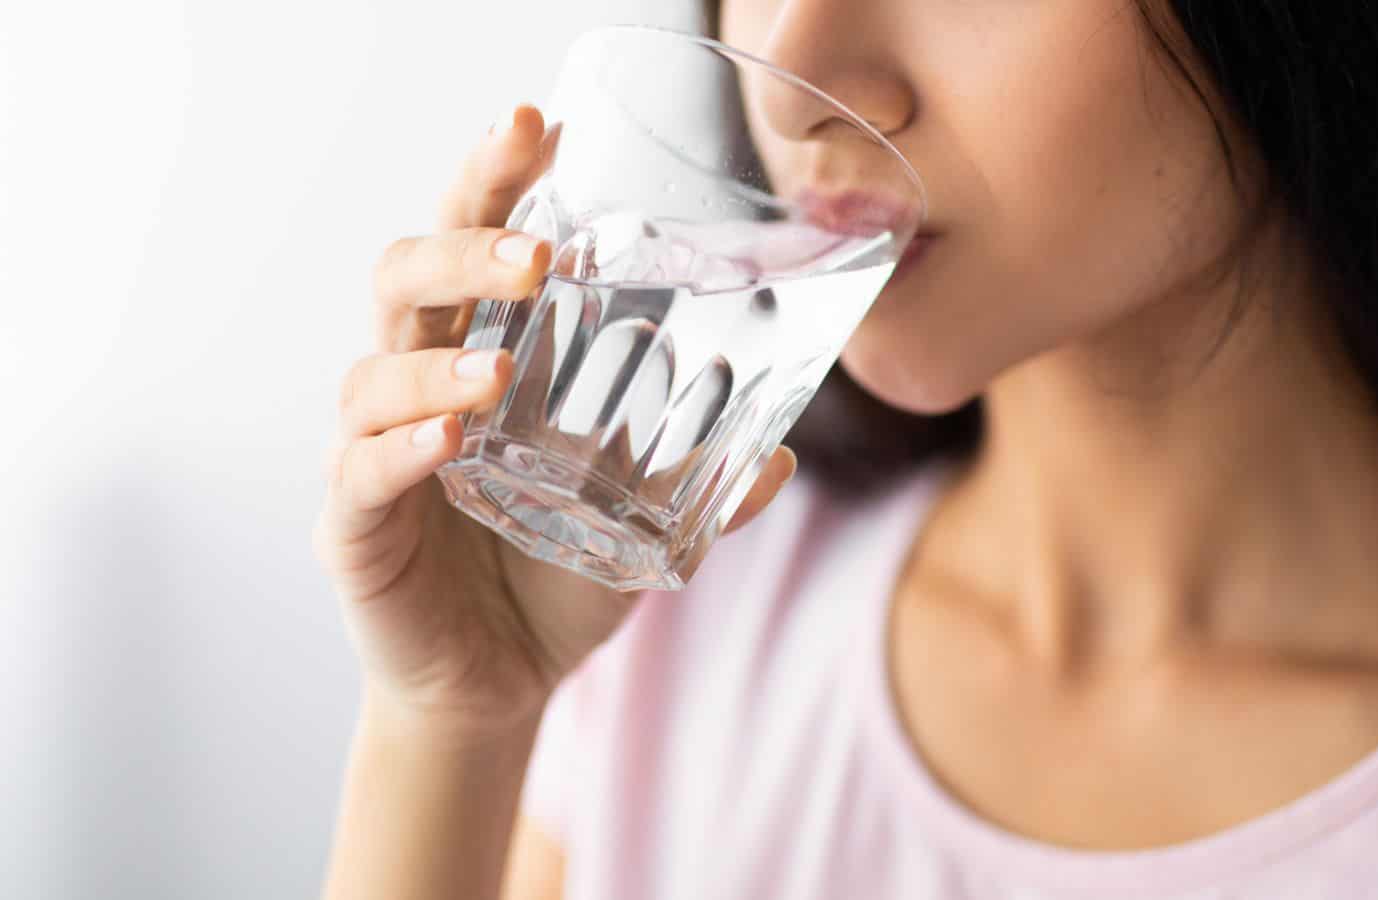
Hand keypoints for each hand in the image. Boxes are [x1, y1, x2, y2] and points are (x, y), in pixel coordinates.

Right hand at [313, 105, 796, 735]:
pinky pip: (359, 472)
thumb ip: (700, 487)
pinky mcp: (353, 527)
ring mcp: (376, 453)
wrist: (496, 686)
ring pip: (370, 370)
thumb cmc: (554, 580)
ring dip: (434, 358)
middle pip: (407, 277)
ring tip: (500, 370)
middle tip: (535, 250)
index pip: (475, 246)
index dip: (496, 181)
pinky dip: (400, 448)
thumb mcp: (640, 525)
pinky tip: (450, 435)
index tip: (540, 126)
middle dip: (463, 244)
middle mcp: (420, 386)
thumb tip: (784, 457)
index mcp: (483, 357)